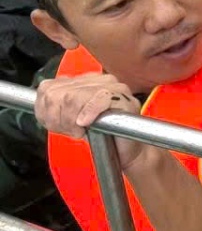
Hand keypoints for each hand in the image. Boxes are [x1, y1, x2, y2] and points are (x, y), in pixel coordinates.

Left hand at [36, 75, 150, 157]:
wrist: (125, 151)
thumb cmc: (99, 135)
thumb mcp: (66, 120)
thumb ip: (52, 107)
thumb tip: (46, 100)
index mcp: (83, 81)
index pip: (48, 88)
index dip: (46, 111)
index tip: (57, 124)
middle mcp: (99, 80)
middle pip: (59, 94)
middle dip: (58, 118)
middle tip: (70, 130)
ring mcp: (114, 88)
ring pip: (75, 97)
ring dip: (71, 121)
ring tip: (80, 130)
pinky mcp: (126, 100)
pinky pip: (100, 99)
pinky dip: (89, 112)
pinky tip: (86, 123)